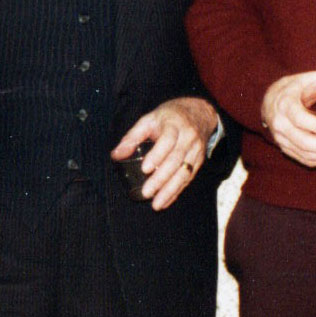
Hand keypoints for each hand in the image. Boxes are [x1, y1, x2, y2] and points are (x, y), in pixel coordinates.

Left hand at [111, 96, 216, 210]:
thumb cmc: (170, 117)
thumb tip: (116, 155)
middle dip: (161, 178)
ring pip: (184, 173)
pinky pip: (188, 179)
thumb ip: (132, 137)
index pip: (167, 141)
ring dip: (170, 190)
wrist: (199, 112)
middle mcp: (187, 138)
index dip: (157, 155)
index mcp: (174, 125)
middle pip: (175, 160)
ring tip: (156, 204)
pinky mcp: (198, 161)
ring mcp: (195, 151)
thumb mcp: (149, 119)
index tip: (145, 169)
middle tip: (146, 192)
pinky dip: (176, 192)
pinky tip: (165, 202)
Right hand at [260, 69, 315, 167]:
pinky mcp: (285, 148)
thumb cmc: (296, 88)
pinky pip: (303, 159)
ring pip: (304, 153)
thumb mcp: (313, 78)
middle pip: (303, 141)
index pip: (300, 119)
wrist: (270, 100)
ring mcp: (281, 139)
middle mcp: (280, 124)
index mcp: (285, 104)